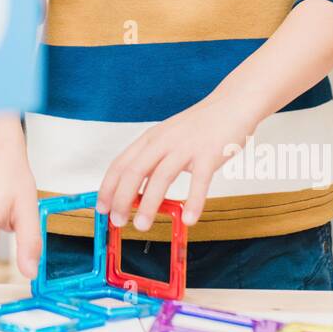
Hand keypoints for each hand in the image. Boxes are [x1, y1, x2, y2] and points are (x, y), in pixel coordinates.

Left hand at [95, 89, 265, 231]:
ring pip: (161, 177)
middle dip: (122, 199)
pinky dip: (193, 202)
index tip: (101, 207)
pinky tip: (188, 220)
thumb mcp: (167, 138)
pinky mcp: (210, 154)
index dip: (108, 187)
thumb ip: (152, 160)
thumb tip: (135, 191)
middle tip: (117, 221)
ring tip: (141, 226)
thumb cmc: (198, 127)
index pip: (120, 164)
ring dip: (148, 205)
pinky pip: (200, 182)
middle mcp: (164, 141)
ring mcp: (187, 147)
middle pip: (135, 171)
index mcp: (150, 138)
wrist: (231, 105)